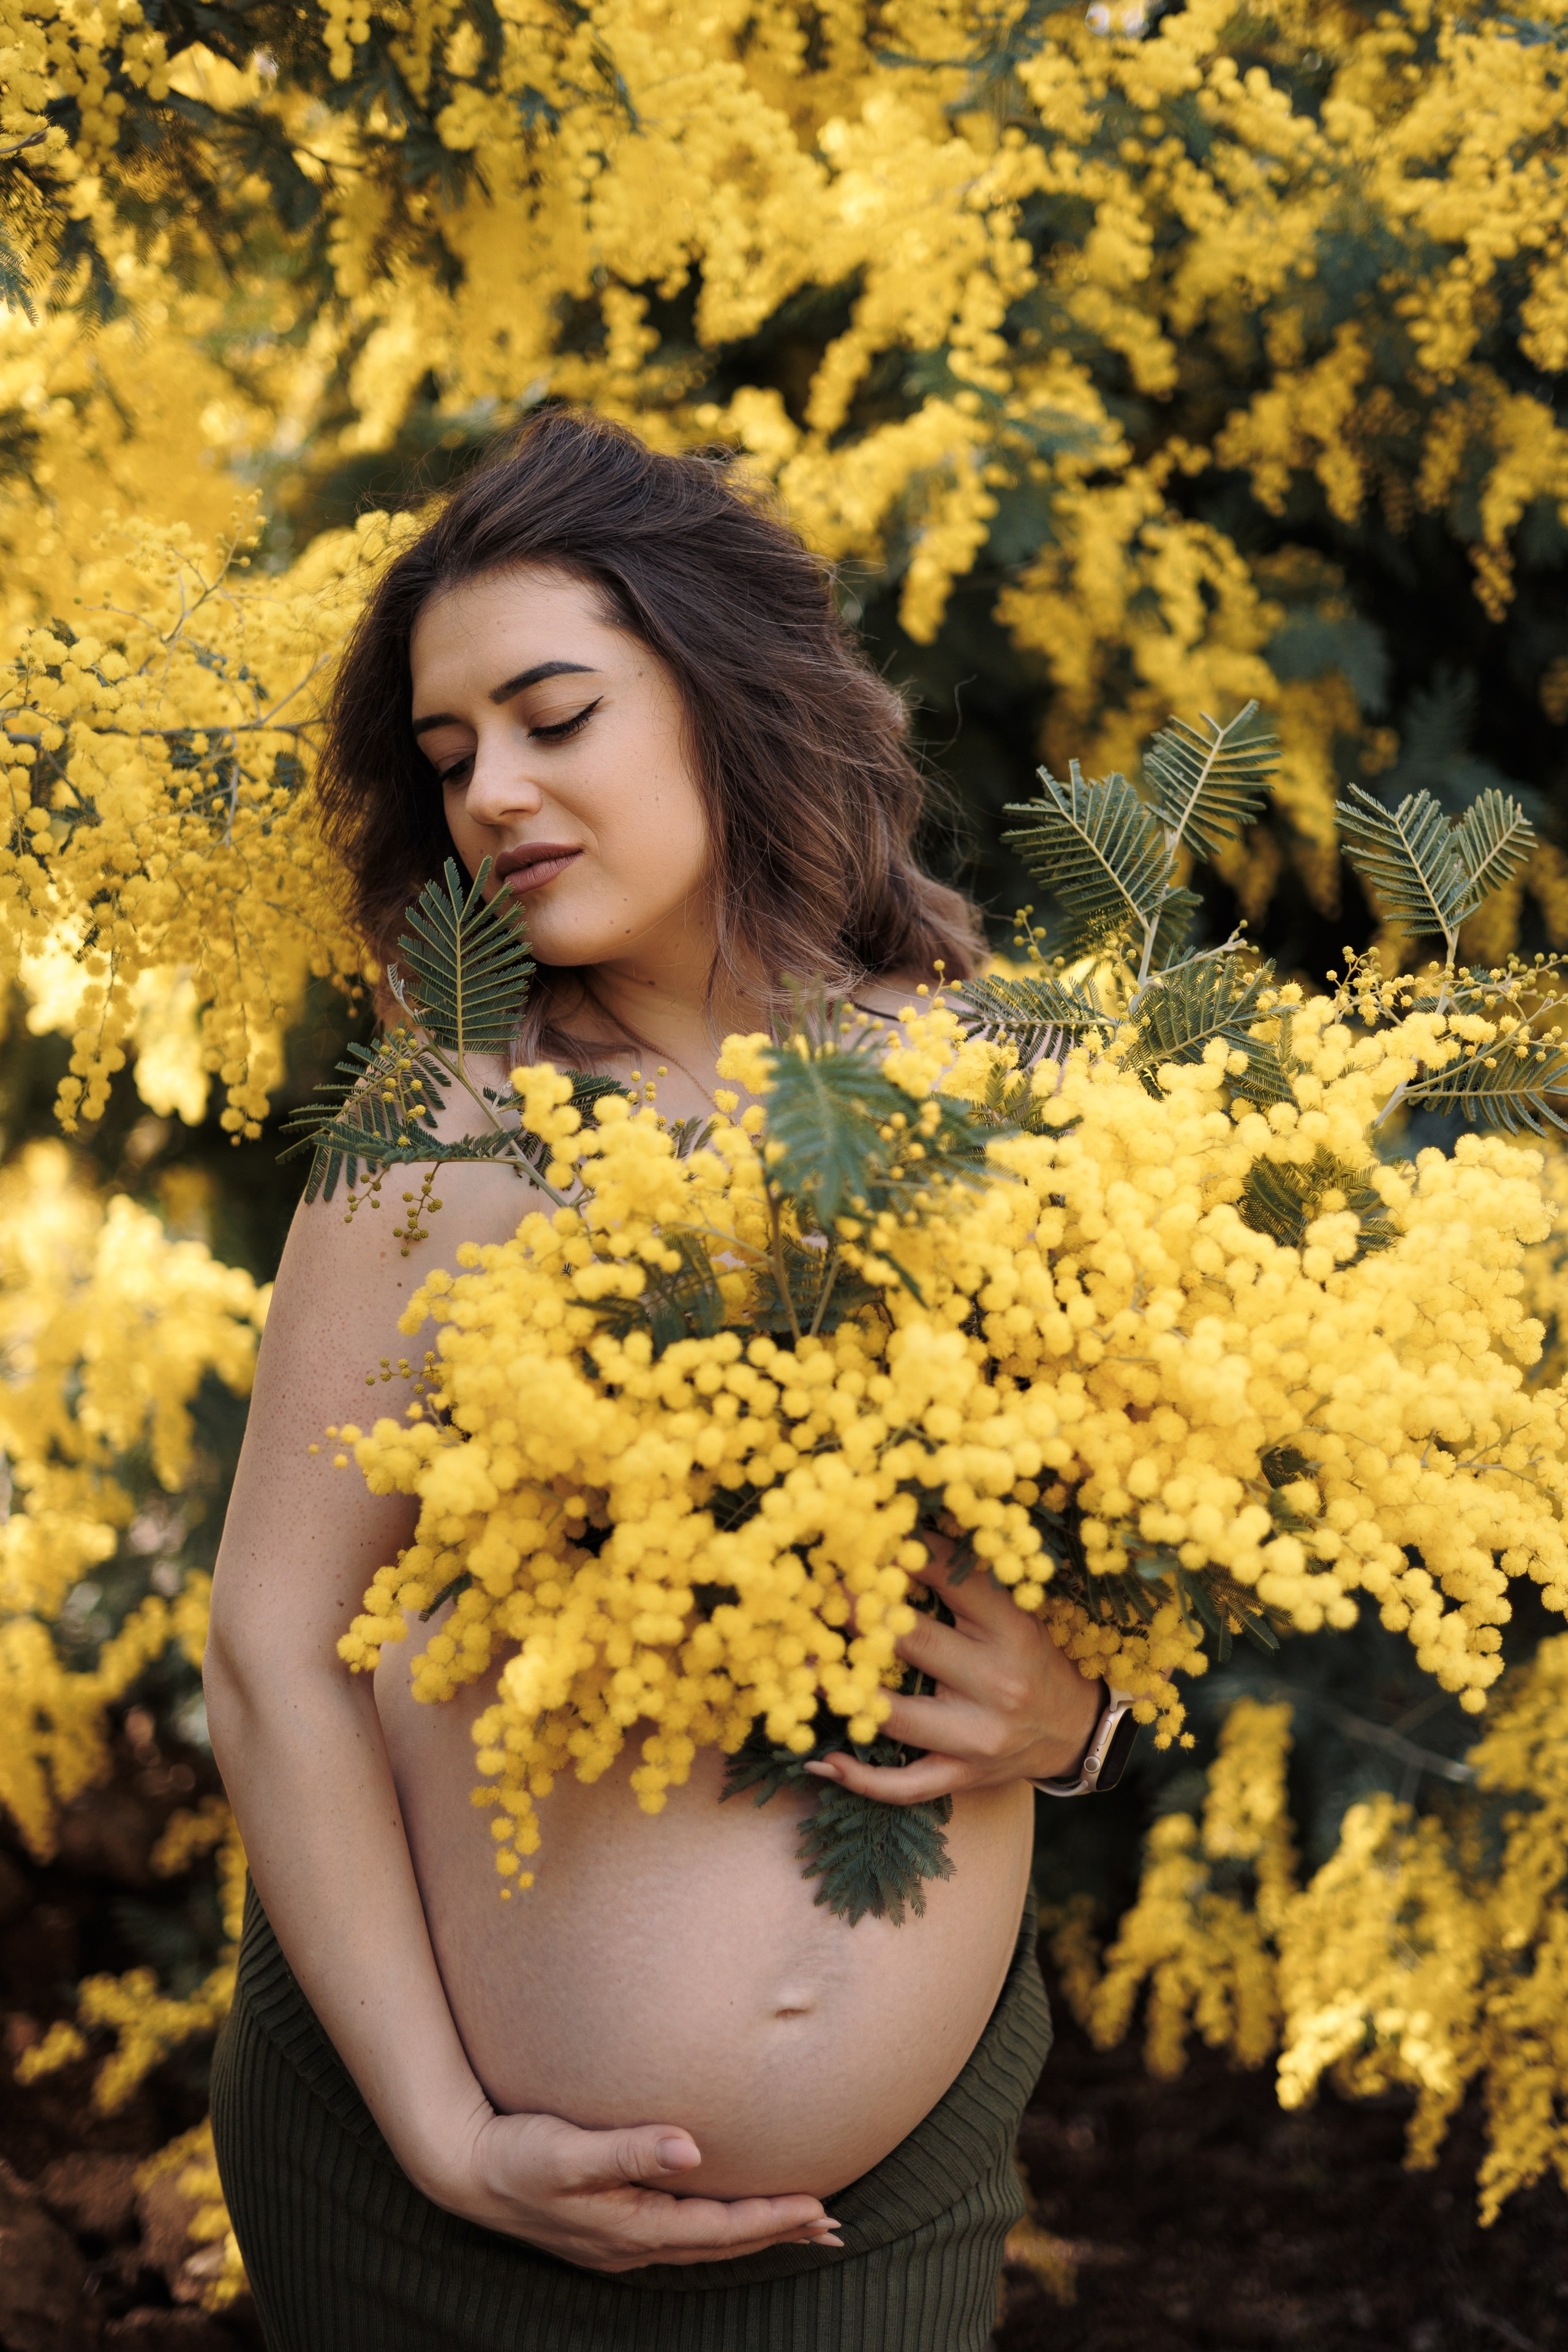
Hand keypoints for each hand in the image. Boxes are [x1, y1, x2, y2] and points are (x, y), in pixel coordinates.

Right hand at [427, 2109, 841, 2271]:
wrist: (463, 2168)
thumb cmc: (515, 2154)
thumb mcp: (568, 2151)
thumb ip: (628, 2149)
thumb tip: (689, 2148)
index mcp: (632, 2227)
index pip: (719, 2228)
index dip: (772, 2218)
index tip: (821, 2207)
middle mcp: (632, 2243)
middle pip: (721, 2243)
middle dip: (777, 2233)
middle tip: (832, 2227)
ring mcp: (620, 2239)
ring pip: (704, 2241)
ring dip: (752, 2233)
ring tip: (797, 2224)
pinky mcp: (608, 2224)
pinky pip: (681, 2231)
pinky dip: (718, 2227)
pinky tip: (724, 2216)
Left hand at [804, 1540, 1105, 1805]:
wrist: (1072, 1729)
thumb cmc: (1030, 1656)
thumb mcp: (1013, 1609)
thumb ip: (964, 1576)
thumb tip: (901, 1526)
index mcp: (1011, 1630)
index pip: (948, 1579)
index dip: (897, 1554)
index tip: (859, 1534)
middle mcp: (996, 1684)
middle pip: (909, 1641)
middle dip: (854, 1611)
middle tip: (810, 1589)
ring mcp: (976, 1737)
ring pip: (894, 1716)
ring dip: (839, 1690)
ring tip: (799, 1664)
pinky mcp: (963, 1776)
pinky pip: (904, 1786)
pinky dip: (861, 1779)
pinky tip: (822, 1762)